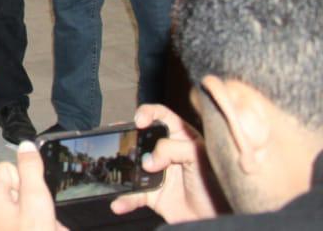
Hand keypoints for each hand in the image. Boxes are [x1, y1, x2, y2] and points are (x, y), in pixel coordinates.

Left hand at [0, 141, 63, 230]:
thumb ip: (31, 171)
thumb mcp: (36, 201)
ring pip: (24, 213)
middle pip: (18, 192)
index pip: (10, 168)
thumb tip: (26, 146)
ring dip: (40, 220)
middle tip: (46, 221)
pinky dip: (34, 228)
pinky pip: (23, 226)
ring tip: (47, 229)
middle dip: (37, 205)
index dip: (28, 182)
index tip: (37, 198)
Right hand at [109, 105, 218, 223]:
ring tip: (117, 173)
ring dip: (122, 169)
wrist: (215, 221)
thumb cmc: (216, 187)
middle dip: (128, 138)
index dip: (148, 113)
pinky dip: (125, 200)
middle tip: (120, 141)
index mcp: (181, 138)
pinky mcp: (151, 194)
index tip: (139, 121)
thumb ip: (174, 148)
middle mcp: (167, 153)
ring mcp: (157, 174)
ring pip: (132, 165)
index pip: (162, 116)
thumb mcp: (200, 158)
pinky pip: (133, 195)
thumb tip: (149, 159)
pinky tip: (119, 203)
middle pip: (141, 138)